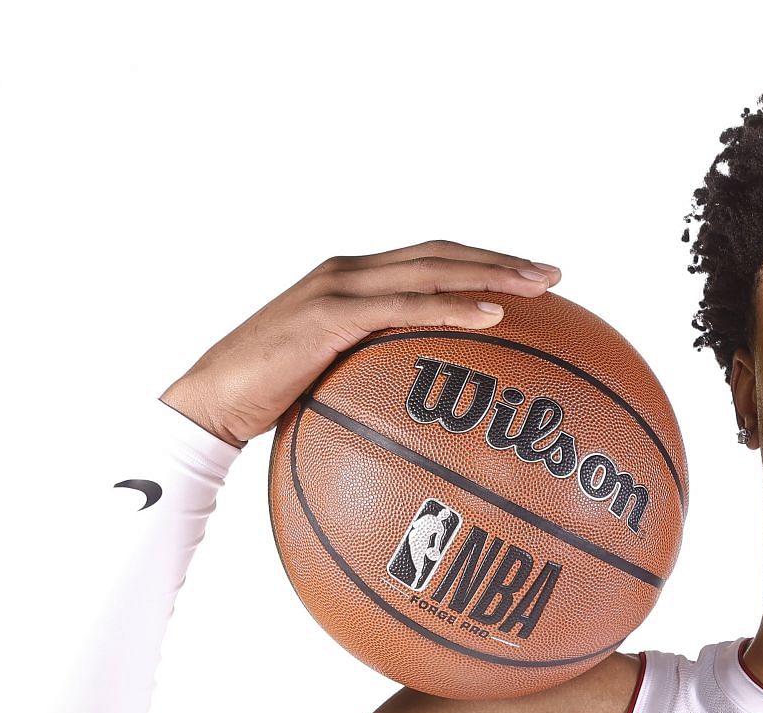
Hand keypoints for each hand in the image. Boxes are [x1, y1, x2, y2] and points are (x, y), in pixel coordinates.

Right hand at [159, 240, 561, 447]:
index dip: (481, 260)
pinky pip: (404, 307)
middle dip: (501, 259)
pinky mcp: (328, 316)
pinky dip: (451, 307)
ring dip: (490, 275)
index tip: (530, 275)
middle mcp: (346, 271)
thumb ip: (372, 373)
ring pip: (428, 269)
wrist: (208, 405)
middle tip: (554, 275)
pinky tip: (493, 317)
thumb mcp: (330, 381)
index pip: (427, 258)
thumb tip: (420, 410)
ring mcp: (336, 288)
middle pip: (439, 253)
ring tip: (538, 289)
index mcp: (350, 280)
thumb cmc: (269, 403)